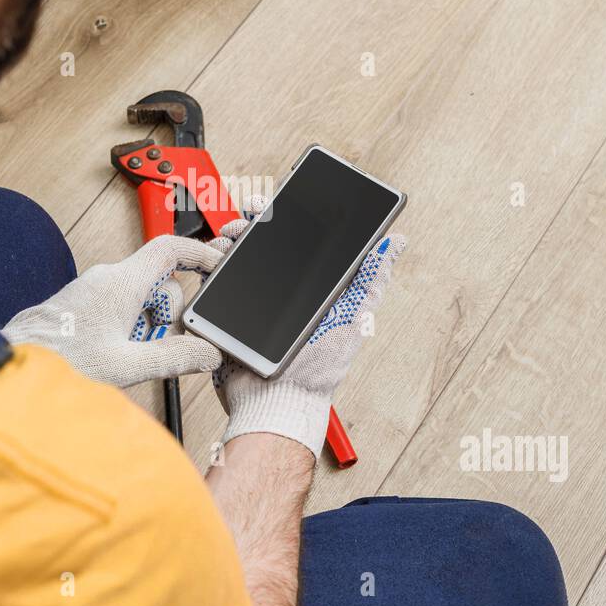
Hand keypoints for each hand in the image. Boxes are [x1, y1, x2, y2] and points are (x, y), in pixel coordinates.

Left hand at [3, 234, 222, 388]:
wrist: (12, 364)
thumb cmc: (57, 362)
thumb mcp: (126, 365)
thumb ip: (174, 358)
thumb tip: (207, 353)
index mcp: (121, 283)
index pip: (170, 249)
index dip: (199, 255)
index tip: (217, 268)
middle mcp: (105, 278)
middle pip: (159, 283)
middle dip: (168, 315)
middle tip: (159, 345)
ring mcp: (91, 290)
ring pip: (138, 299)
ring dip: (145, 327)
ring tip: (127, 356)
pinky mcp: (80, 304)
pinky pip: (117, 308)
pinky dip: (126, 329)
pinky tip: (113, 355)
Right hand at [209, 198, 406, 457]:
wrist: (278, 402)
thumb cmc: (319, 371)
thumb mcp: (355, 319)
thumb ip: (372, 282)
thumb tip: (396, 243)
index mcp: (308, 290)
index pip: (295, 242)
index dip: (284, 219)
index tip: (277, 203)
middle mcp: (278, 293)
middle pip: (260, 245)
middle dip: (252, 224)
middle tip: (249, 217)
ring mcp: (249, 304)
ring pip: (234, 259)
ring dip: (229, 242)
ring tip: (232, 239)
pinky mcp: (225, 317)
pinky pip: (213, 286)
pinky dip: (210, 268)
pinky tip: (215, 259)